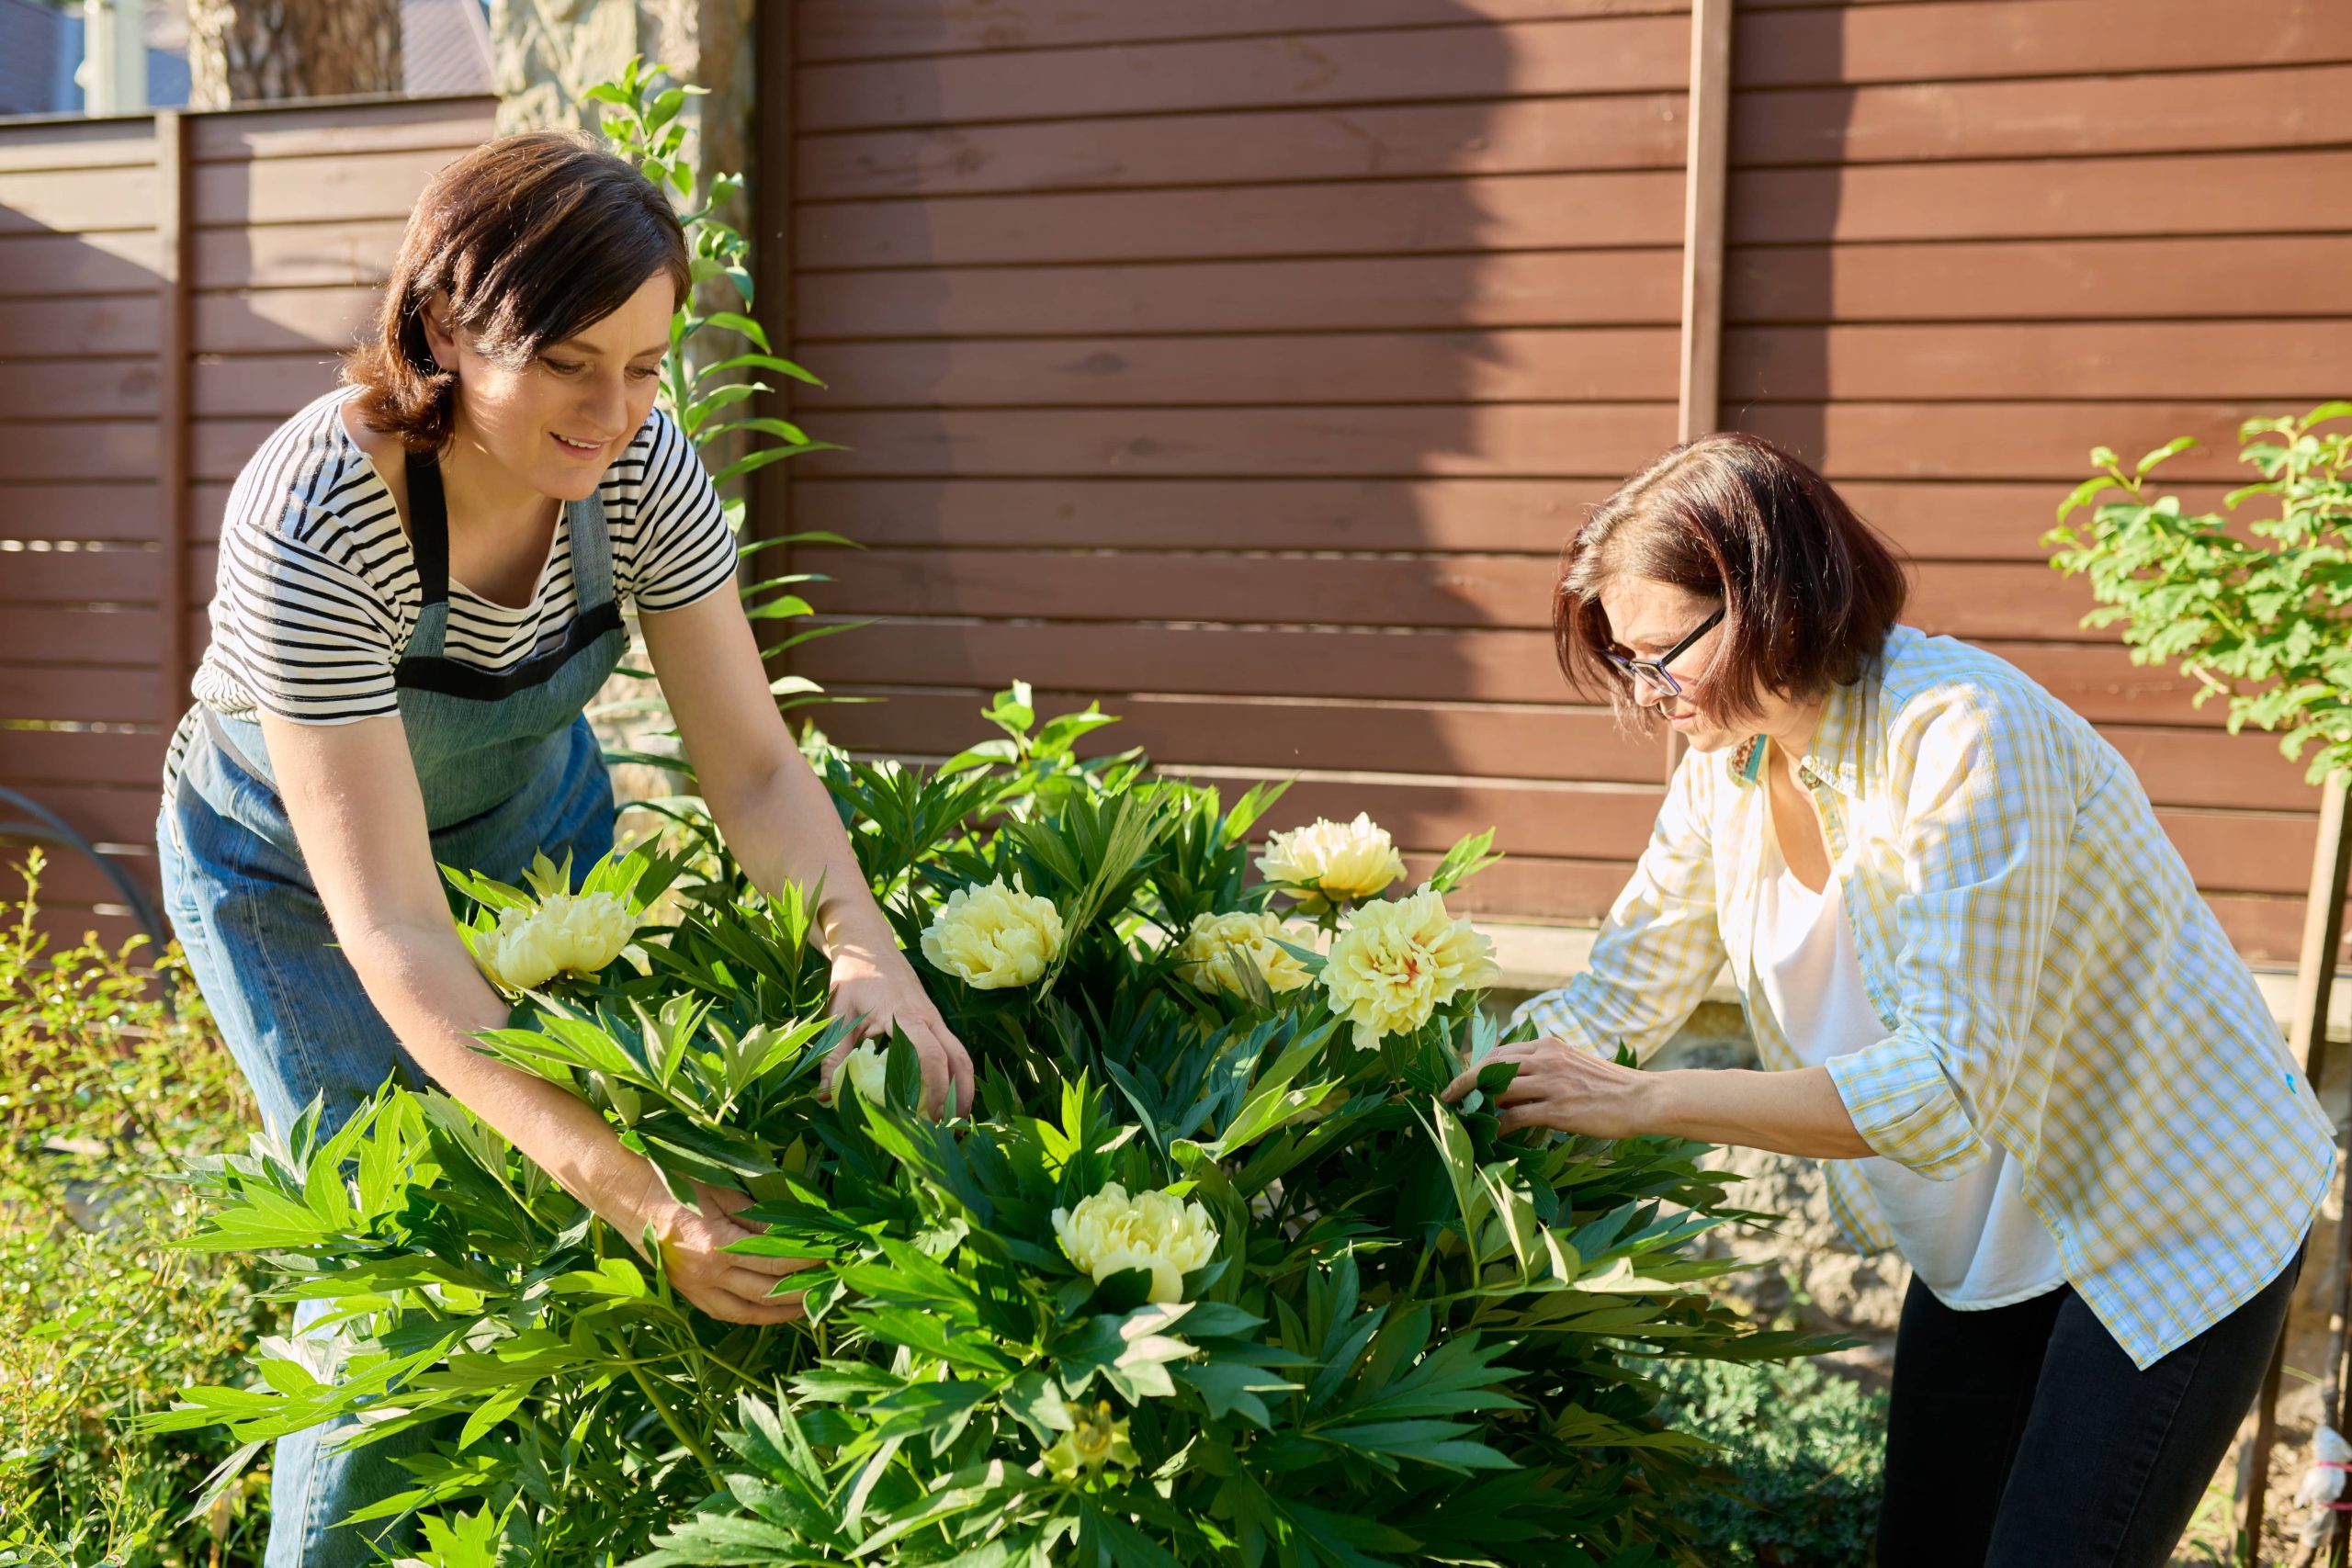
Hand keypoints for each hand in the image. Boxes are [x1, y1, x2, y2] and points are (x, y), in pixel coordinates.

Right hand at [639, 1178, 813, 1324]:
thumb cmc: (675, 1185)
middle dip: (803, 1291)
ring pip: (747, 1311)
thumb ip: (756, 1218)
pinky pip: (725, 1312)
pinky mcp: (687, 1292)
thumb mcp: (721, 1193)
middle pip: (766, 1292)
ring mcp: (695, 1288)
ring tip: (810, 1308)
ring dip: (780, 1312)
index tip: (830, 1256)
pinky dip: (752, 1315)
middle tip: (831, 1286)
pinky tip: (771, 1311)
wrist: (626, 1197)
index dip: (806, 1261)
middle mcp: (707, 1274)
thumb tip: (790, 1234)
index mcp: (718, 1246)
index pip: (774, 1260)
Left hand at [822, 942, 974, 1117]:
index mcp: (905, 1015)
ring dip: (963, 1085)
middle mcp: (928, 1017)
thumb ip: (833, 1057)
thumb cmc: (852, 980)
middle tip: (952, 1127)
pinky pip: (953, 1048)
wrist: (869, 946)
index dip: (934, 1087)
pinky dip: (956, 1073)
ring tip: (957, 1117)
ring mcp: (935, 1017)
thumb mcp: (837, 1017)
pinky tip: (948, 1093)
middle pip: (958, 1057)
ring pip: (961, 1053)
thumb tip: (825, 1098)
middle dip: (960, 1094)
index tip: (929, 1115)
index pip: (930, 1054)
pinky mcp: (935, 1019)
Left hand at [1440, 1037, 1656, 1138]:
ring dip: (1475, 1105)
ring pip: (1498, 1090)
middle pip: (1490, 1067)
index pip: (1500, 1052)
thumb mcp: (1574, 1064)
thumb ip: (1546, 1066)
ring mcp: (1551, 1083)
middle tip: (1448, 1099)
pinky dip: (1497, 1126)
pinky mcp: (1557, 1109)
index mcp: (1549, 1045)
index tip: (1461, 1080)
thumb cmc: (1611, 1085)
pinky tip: (1490, 1136)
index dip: (1475, 1067)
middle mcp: (1546, 1058)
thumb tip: (1517, 1083)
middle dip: (1465, 1083)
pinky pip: (1514, 1117)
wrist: (1644, 1098)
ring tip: (1462, 1118)